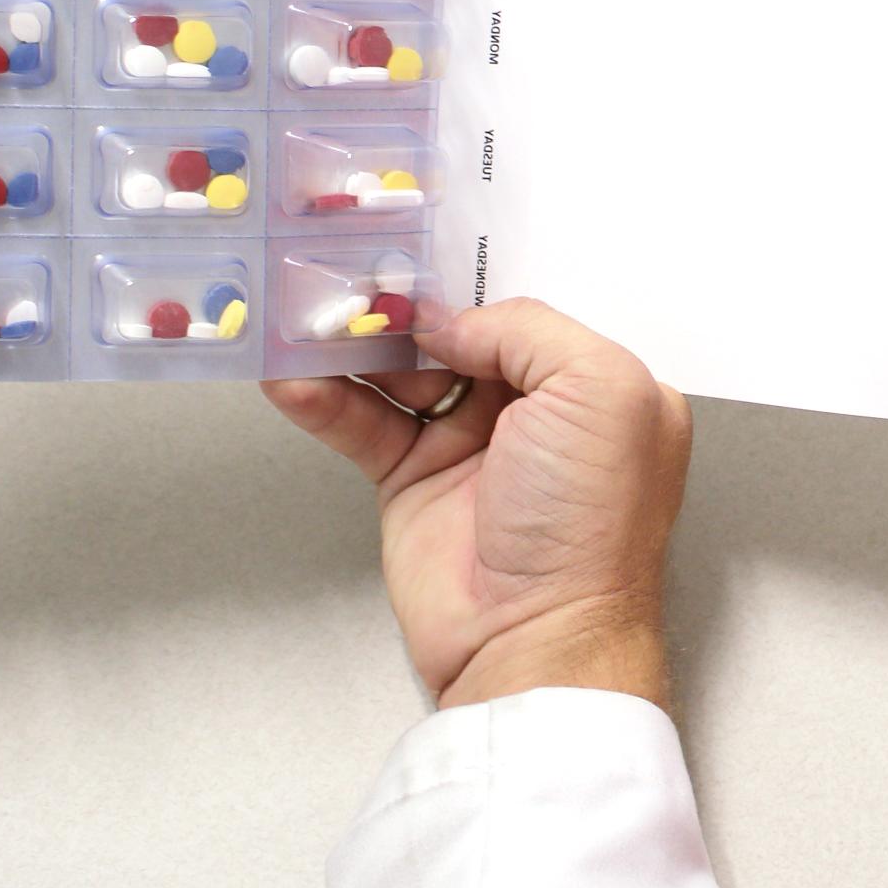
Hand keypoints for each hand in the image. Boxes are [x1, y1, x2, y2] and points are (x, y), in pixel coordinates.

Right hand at [265, 298, 692, 709]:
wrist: (535, 635)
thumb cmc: (589, 519)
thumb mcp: (598, 390)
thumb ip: (526, 329)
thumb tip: (450, 322)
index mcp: (597, 385)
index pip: (526, 313)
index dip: (470, 283)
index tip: (411, 252)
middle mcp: (536, 411)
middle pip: (455, 336)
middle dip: (397, 307)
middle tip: (340, 274)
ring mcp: (471, 446)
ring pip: (400, 373)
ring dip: (349, 344)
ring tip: (298, 314)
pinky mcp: (414, 482)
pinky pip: (363, 424)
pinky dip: (324, 398)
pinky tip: (289, 377)